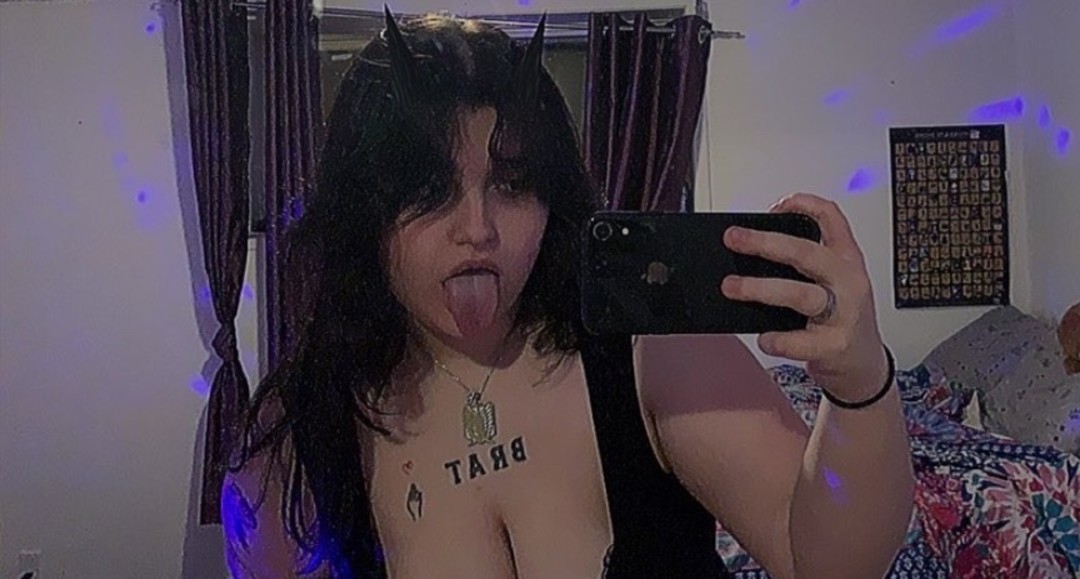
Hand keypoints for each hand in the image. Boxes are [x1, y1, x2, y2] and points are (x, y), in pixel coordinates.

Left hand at [720, 193, 888, 398]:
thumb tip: (749, 254)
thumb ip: (803, 266)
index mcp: (847, 260)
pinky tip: (764, 337)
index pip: (832, 219)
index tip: (775, 206)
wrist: (865, 364)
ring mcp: (843, 314)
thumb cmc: (842, 319)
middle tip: (735, 239)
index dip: (804, 205)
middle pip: (807, 253)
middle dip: (765, 243)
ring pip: (800, 294)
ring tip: (732, 287)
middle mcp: (847, 282)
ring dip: (761, 289)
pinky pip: (800, 341)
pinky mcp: (835, 345)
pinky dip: (777, 339)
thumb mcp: (833, 282)